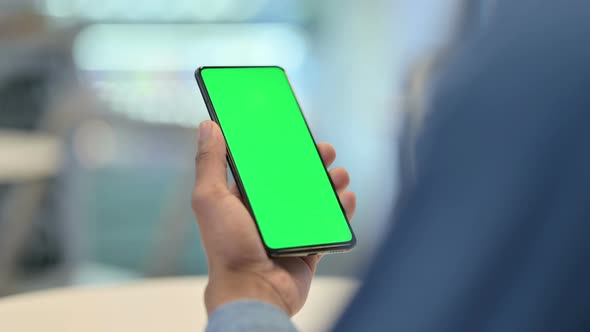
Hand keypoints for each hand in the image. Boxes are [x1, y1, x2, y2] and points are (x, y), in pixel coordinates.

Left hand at [191, 120, 355, 315]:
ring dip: (330, 184)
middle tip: (326, 151)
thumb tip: (208, 126)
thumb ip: (209, 163)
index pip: (266, 167)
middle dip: (312, 163)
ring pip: (316, 200)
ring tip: (339, 176)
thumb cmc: (228, 247)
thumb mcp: (210, 199)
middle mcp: (267, 213)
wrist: (254, 291)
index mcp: (244, 199)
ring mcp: (289, 231)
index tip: (295, 132)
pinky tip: (346, 198)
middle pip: (295, 180)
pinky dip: (341, 211)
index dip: (281, 148)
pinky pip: (329, 225)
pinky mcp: (309, 247)